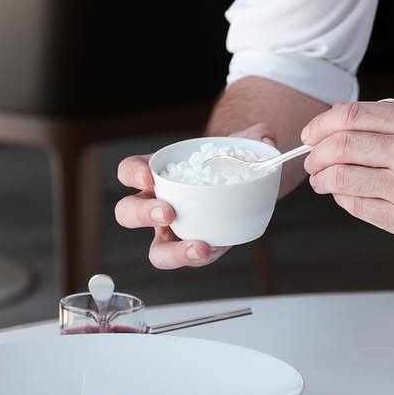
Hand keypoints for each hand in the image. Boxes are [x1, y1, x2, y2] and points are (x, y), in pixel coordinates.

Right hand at [115, 123, 276, 268]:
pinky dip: (202, 256)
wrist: (242, 186)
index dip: (132, 174)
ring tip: (198, 246)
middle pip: (128, 213)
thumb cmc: (226, 163)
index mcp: (157, 174)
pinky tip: (218, 247)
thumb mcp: (237, 145)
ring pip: (156, 250)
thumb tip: (265, 135)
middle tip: (167, 212)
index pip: (129, 171)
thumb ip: (251, 137)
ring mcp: (172, 232)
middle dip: (142, 214)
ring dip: (173, 252)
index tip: (147, 175)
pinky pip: (189, 259)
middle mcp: (156, 205)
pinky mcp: (191, 249)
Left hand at [300, 100, 393, 247]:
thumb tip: (340, 126)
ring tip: (323, 180)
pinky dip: (344, 199)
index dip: (321, 125)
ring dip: (323, 179)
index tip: (311, 134)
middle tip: (312, 160)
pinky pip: (358, 207)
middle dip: (316, 155)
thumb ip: (392, 123)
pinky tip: (348, 195)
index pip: (349, 117)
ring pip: (342, 179)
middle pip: (339, 148)